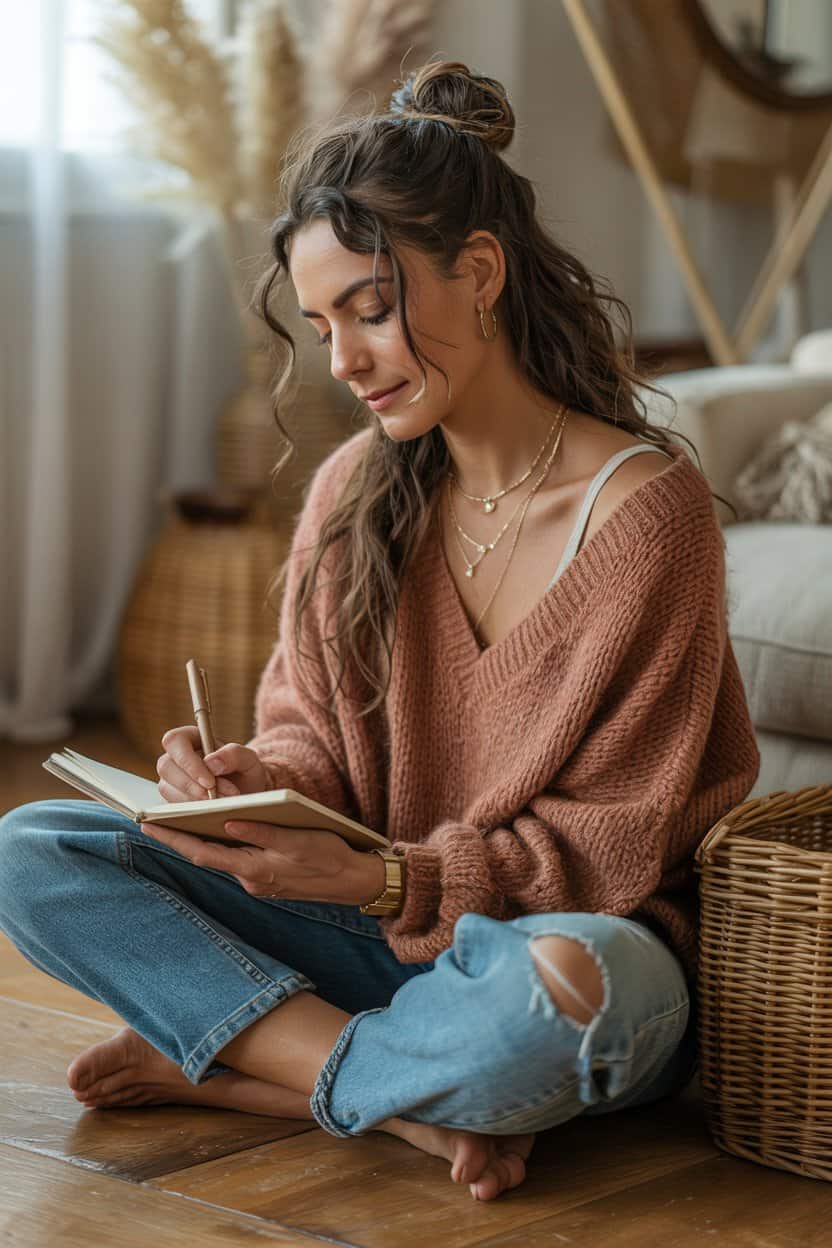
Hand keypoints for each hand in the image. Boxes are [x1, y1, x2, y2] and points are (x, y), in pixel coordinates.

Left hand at [139, 817, 385, 905]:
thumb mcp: (298, 839)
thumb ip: (262, 832)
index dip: (174, 837)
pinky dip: (221, 845)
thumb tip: (228, 820)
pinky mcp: (267, 878)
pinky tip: (215, 830)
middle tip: (150, 819)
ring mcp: (259, 881)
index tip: (148, 823)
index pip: (203, 852)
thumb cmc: (331, 856)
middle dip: (178, 837)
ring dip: (199, 840)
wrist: (354, 881)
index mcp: (255, 870)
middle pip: (206, 855)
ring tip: (175, 820)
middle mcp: (251, 879)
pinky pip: (237, 859)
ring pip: (221, 857)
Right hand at [156, 726, 270, 802]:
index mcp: (191, 738)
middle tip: (217, 798)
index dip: (187, 761)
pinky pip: (171, 807)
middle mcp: (175, 757)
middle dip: (192, 786)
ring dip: (195, 800)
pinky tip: (212, 811)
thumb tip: (210, 762)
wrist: (247, 792)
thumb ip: (234, 754)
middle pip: (166, 767)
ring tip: (222, 803)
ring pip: (167, 789)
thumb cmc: (245, 770)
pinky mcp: (171, 799)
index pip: (175, 741)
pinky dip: (193, 811)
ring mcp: (170, 779)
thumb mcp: (249, 759)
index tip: (209, 782)